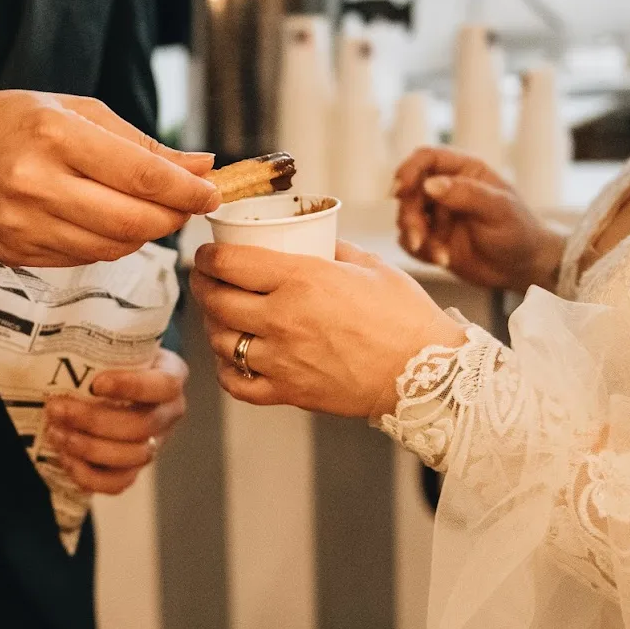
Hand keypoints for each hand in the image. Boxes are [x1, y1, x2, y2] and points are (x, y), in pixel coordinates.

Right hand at [0, 91, 220, 267]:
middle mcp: (38, 183)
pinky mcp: (19, 254)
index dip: (186, 191)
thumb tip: (201, 167)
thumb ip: (139, 143)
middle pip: (134, 220)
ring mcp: (26, 225)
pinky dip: (109, 246)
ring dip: (144, 234)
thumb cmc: (7, 125)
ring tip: (147, 212)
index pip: (141, 176)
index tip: (211, 194)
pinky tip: (106, 224)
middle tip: (187, 206)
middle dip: (173, 217)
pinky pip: (86, 259)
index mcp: (55, 135)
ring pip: (114, 247)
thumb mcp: (72, 112)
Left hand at [43, 349, 188, 494]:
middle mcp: (169, 413)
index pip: (163, 385)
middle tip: (57, 409)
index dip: (131, 387)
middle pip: (142, 427)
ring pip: (131, 458)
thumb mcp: (114, 341)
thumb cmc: (112, 358)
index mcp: (171, 376)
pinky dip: (89, 475)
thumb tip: (54, 323)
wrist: (114, 380)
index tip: (96, 383)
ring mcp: (155, 444)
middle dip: (94, 421)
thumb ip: (98, 337)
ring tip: (56, 432)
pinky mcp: (135, 467)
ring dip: (88, 448)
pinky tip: (65, 457)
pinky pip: (118, 483)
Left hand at [190, 241, 465, 418]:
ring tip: (220, 316)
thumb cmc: (405, 317)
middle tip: (206, 280)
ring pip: (221, 341)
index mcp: (302, 278)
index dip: (208, 256)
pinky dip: (227, 370)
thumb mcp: (370, 265)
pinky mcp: (289, 391)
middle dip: (203, 286)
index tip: (207, 253)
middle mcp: (283, 318)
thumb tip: (312, 237)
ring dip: (213, 325)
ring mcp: (282, 359)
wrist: (426, 374)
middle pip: (216, 301)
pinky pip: (237, 384)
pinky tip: (233, 358)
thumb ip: (333, 248)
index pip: (229, 264)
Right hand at [392, 147, 564, 292]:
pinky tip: (442, 260)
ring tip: (440, 256)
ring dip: (416, 237)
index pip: (426, 159)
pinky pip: (410, 241)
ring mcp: (437, 215)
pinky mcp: (432, 239)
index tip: (401, 189)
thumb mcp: (498, 210)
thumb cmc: (519, 232)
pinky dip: (420, 252)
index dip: (409, 170)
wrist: (523, 268)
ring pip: (406, 218)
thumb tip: (430, 184)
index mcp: (464, 171)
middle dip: (410, 216)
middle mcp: (446, 189)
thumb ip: (466, 194)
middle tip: (419, 238)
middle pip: (410, 191)